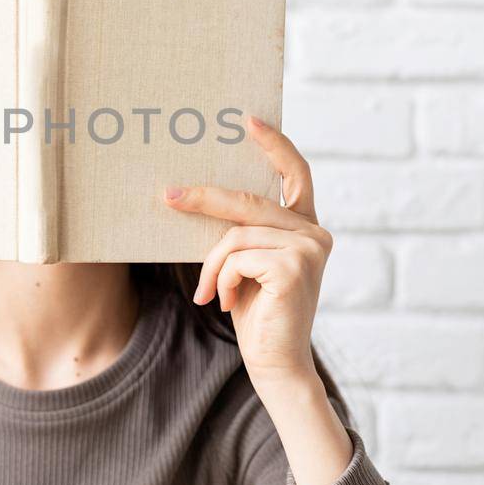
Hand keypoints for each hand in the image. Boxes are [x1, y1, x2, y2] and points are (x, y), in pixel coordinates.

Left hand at [164, 116, 331, 386]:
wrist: (276, 364)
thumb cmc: (257, 314)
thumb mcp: (248, 265)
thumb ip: (244, 232)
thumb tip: (201, 195)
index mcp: (305, 229)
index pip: (296, 174)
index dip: (274, 145)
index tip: (248, 120)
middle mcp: (315, 234)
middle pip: (251, 201)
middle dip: (205, 198)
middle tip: (169, 196)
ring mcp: (309, 250)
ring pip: (237, 234)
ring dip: (213, 265)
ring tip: (211, 293)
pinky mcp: (295, 268)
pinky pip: (237, 256)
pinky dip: (223, 279)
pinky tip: (228, 303)